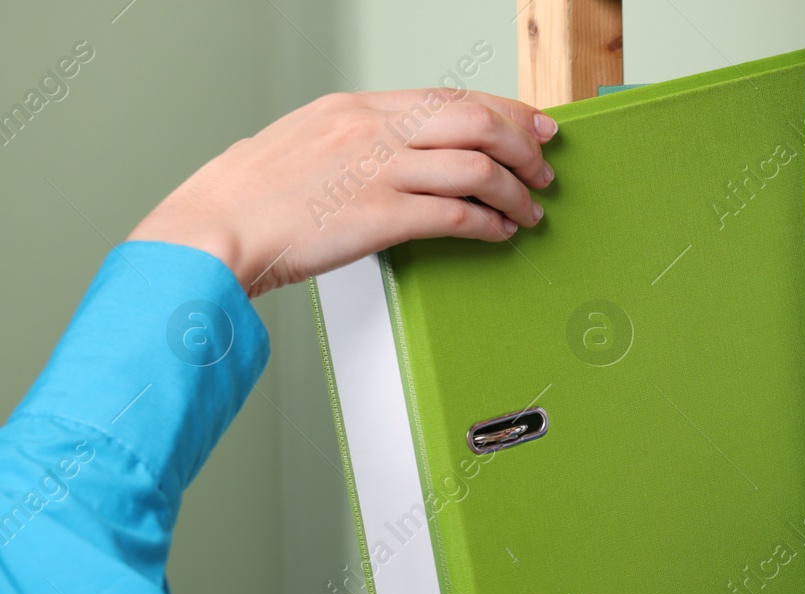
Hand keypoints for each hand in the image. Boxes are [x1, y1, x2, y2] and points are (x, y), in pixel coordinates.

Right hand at [127, 89, 555, 297]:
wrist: (211, 232)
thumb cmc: (245, 201)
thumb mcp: (302, 145)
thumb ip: (353, 143)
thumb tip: (394, 155)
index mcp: (354, 108)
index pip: (449, 98)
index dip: (504, 110)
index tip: (532, 124)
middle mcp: (372, 130)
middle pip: (476, 122)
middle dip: (523, 147)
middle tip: (543, 169)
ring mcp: (378, 171)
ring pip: (477, 167)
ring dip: (515, 193)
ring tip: (529, 212)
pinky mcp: (381, 217)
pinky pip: (458, 215)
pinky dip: (489, 225)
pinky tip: (498, 234)